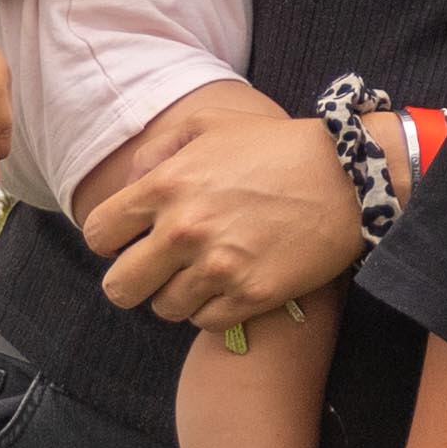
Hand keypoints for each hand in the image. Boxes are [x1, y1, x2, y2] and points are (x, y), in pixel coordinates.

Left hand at [84, 107, 363, 330]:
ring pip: (164, 309)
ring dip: (179, 294)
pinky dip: (212, 309)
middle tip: (159, 271)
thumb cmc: (278, 146)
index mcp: (165, 187)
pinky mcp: (250, 295)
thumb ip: (159, 149)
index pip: (98, 234)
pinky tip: (231, 284)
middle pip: (119, 288)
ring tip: (205, 273)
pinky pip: (205, 323)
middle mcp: (183, 231)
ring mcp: (216, 268)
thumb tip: (132, 181)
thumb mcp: (212, 124)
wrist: (348, 177)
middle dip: (134, 281)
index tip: (132, 240)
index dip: (111, 241)